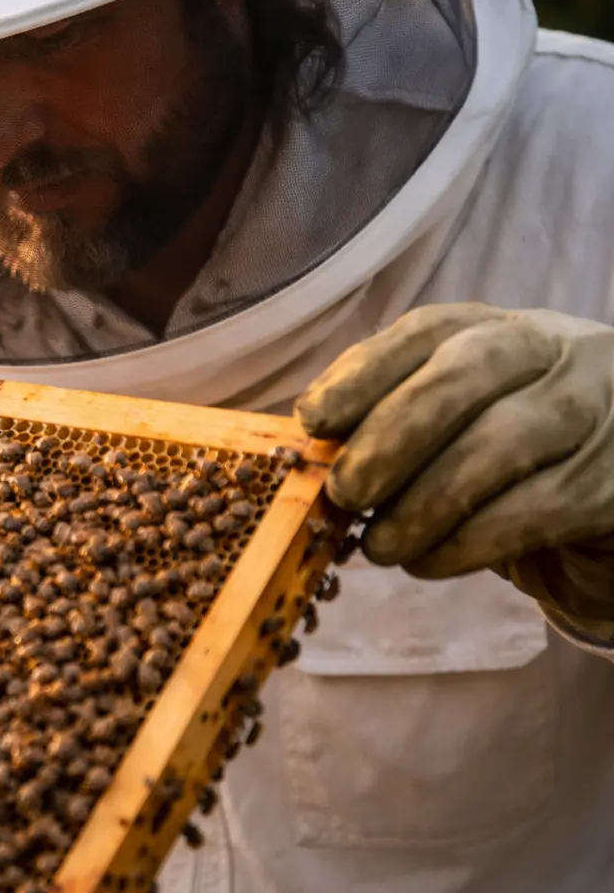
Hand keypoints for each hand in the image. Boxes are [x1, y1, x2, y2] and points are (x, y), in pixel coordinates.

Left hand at [295, 302, 613, 623]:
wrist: (609, 511)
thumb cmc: (508, 466)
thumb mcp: (454, 426)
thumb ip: (389, 420)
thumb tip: (309, 444)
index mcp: (503, 330)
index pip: (427, 331)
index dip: (362, 373)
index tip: (311, 420)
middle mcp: (559, 354)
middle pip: (462, 377)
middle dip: (388, 438)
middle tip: (342, 494)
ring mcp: (599, 411)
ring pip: (499, 445)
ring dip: (422, 504)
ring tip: (377, 546)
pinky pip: (536, 510)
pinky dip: (468, 542)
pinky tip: (428, 562)